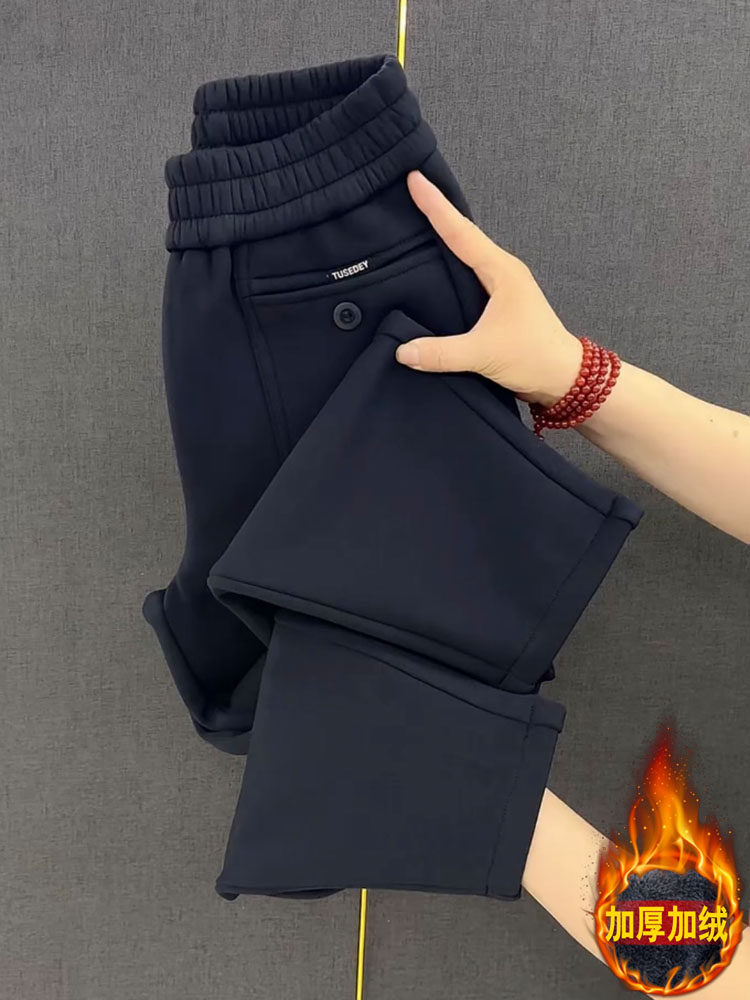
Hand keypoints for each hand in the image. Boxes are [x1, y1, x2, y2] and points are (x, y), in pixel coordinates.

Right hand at [396, 171, 581, 406]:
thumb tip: (402, 351)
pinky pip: (469, 276)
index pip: (461, 233)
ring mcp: (502, 287)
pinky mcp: (499, 304)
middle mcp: (502, 271)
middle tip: (410, 189)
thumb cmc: (533, 358)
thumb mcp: (483, 354)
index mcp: (501, 271)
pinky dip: (450, 266)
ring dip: (444, 239)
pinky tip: (434, 268)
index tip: (415, 179)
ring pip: (467, 255)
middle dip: (437, 212)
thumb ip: (441, 354)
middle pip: (463, 235)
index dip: (436, 206)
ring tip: (416, 221)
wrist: (564, 378)